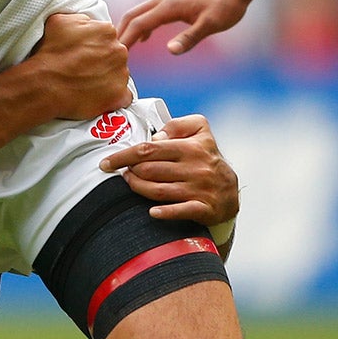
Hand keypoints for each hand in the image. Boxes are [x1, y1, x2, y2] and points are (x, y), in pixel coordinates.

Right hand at [21, 12, 133, 120]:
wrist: (45, 85)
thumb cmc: (50, 54)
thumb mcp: (60, 21)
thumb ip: (82, 19)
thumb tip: (88, 24)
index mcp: (107, 31)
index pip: (107, 36)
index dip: (94, 46)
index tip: (84, 54)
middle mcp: (119, 51)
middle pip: (115, 55)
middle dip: (103, 61)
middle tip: (84, 69)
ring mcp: (121, 74)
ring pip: (119, 75)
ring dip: (107, 79)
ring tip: (86, 84)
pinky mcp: (119, 96)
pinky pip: (123, 97)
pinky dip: (113, 98)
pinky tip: (97, 97)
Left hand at [98, 113, 238, 224]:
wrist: (230, 190)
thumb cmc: (207, 158)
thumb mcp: (201, 131)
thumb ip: (178, 125)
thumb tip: (156, 136)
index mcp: (191, 148)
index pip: (150, 149)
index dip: (124, 155)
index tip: (107, 162)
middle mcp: (196, 168)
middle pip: (150, 171)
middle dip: (131, 172)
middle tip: (123, 172)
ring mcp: (199, 189)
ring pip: (159, 191)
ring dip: (139, 188)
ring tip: (130, 183)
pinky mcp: (204, 208)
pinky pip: (181, 210)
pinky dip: (165, 212)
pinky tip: (151, 212)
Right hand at [117, 0, 248, 54]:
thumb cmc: (226, 5)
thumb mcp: (211, 25)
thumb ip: (190, 38)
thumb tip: (170, 51)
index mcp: (169, 6)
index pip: (138, 24)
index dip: (126, 40)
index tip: (117, 56)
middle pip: (132, 15)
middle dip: (121, 33)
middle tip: (113, 53)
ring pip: (139, 12)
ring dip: (129, 28)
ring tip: (124, 47)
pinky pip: (150, 11)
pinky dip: (141, 24)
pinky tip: (146, 37)